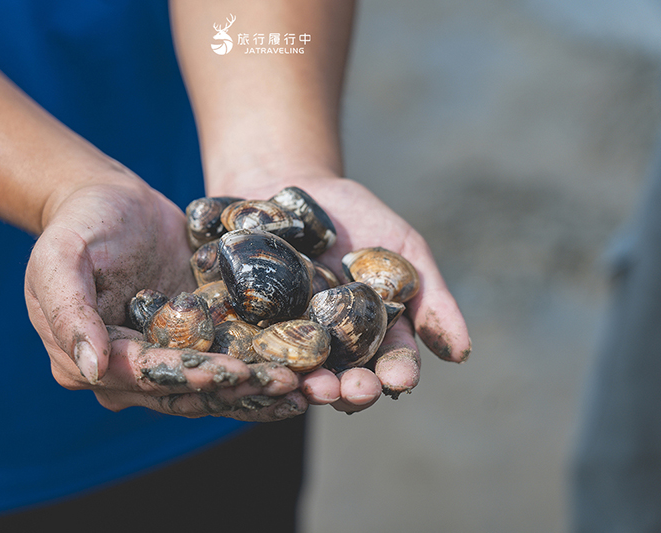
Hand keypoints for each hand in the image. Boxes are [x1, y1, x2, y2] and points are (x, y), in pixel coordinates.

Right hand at [24, 173, 307, 420]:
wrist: (110, 201)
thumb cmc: (81, 223)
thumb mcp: (61, 255)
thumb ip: (68, 309)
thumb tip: (93, 367)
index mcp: (88, 362)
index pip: (148, 376)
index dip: (193, 379)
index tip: (236, 374)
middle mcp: (126, 376)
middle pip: (187, 394)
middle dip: (238, 392)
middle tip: (289, 386)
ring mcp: (163, 363)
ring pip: (212, 391)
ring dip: (257, 393)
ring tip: (304, 389)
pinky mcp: (193, 345)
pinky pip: (228, 365)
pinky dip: (261, 373)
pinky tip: (300, 375)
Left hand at [209, 175, 470, 413]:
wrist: (285, 185)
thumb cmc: (354, 216)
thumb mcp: (402, 247)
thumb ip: (431, 298)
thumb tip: (462, 354)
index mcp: (373, 335)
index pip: (391, 363)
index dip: (398, 373)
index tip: (401, 379)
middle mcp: (332, 348)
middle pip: (346, 380)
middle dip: (352, 391)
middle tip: (353, 392)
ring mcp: (287, 342)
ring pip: (300, 375)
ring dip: (307, 386)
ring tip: (310, 387)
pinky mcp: (245, 331)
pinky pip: (253, 352)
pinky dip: (260, 361)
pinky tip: (265, 366)